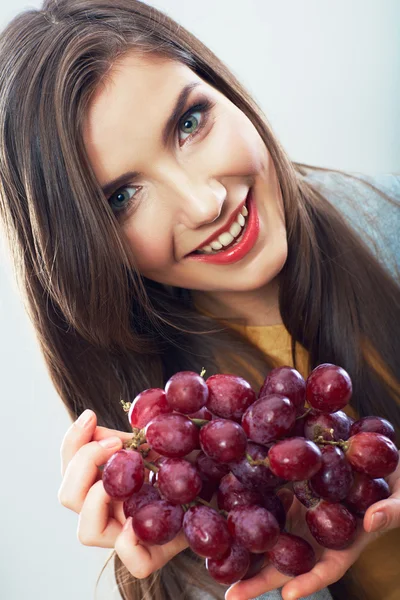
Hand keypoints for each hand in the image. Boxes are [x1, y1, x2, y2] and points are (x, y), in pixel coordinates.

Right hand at [57, 409, 187, 578]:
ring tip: (127, 470)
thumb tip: (103, 423)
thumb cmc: (186, 460)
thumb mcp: (158, 440)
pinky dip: (130, 542)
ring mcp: (128, 534)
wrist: (218, 487)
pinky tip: (143, 516)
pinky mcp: (155, 554)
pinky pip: (133, 562)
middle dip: (84, 462)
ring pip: (86, 531)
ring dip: (98, 496)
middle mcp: (110, 510)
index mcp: (105, 483)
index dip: (73, 442)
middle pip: (68, 497)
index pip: (70, 468)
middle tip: (116, 444)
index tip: (90, 416)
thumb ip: (132, 435)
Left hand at [226, 453, 399, 599]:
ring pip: (272, 534)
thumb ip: (391, 511)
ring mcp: (302, 512)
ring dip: (245, 547)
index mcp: (344, 543)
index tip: (289, 595)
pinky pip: (269, 500)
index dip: (309, 582)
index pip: (326, 569)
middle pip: (288, 561)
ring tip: (215, 561)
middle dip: (261, 580)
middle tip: (232, 595)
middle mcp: (318, 533)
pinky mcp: (292, 489)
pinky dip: (249, 508)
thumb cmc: (395, 487)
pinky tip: (225, 512)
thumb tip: (372, 520)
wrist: (378, 460)